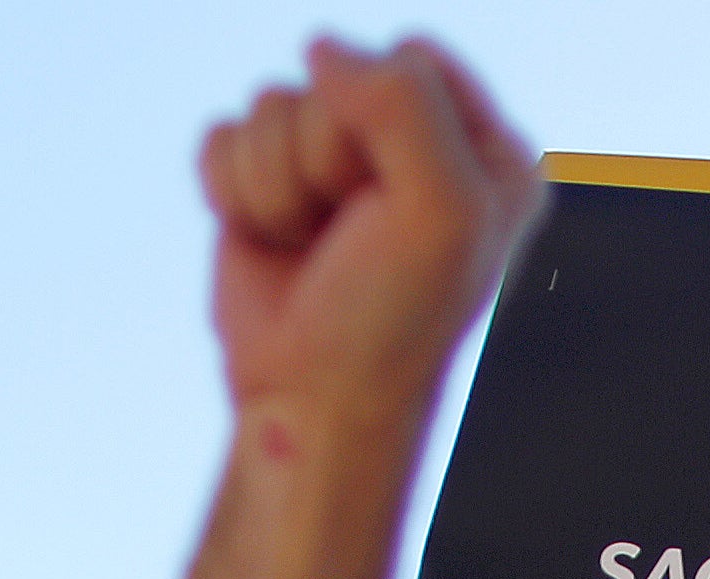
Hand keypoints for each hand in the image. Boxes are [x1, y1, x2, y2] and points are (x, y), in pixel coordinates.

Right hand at [201, 37, 539, 458]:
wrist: (311, 399)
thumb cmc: (389, 318)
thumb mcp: (437, 209)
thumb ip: (400, 101)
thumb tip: (321, 48)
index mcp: (485, 150)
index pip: (413, 58)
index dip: (386, 123)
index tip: (398, 207)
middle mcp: (413, 147)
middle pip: (334, 75)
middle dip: (326, 158)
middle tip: (352, 236)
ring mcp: (333, 162)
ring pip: (270, 102)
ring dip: (280, 185)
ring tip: (314, 247)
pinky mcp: (266, 181)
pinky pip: (224, 134)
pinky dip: (235, 193)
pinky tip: (272, 242)